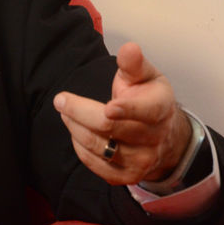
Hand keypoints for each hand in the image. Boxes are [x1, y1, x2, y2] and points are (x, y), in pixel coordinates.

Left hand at [52, 42, 191, 185]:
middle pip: (109, 127)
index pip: (145, 112)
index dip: (127, 110)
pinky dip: (79, 146)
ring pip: (97, 146)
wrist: (163, 136)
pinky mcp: (126, 176)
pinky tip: (76, 131)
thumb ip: (133, 63)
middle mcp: (154, 139)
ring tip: (66, 111)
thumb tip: (129, 48)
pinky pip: (94, 163)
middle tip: (60, 99)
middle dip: (78, 111)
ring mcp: (141, 161)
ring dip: (74, 126)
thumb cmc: (148, 98)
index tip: (109, 107)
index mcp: (160, 109)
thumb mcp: (146, 76)